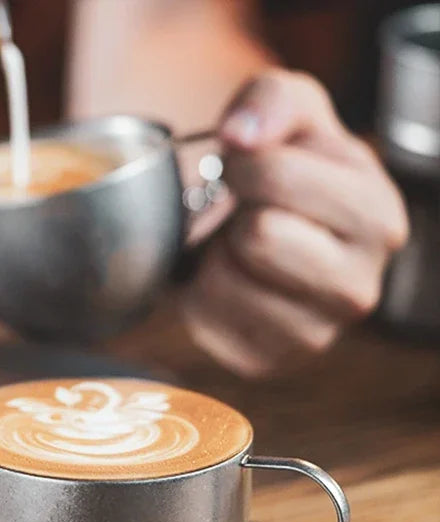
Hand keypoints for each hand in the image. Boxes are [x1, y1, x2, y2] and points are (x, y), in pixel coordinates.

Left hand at [179, 69, 408, 377]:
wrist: (265, 234)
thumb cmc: (285, 171)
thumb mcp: (288, 112)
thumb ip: (271, 100)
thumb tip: (241, 135)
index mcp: (378, 218)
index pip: (276, 177)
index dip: (242, 165)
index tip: (248, 171)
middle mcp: (359, 287)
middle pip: (257, 234)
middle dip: (237, 214)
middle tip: (248, 214)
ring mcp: (315, 335)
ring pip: (227, 280)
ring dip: (220, 256)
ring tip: (245, 251)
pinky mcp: (265, 361)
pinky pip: (205, 319)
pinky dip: (203, 293)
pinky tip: (232, 283)